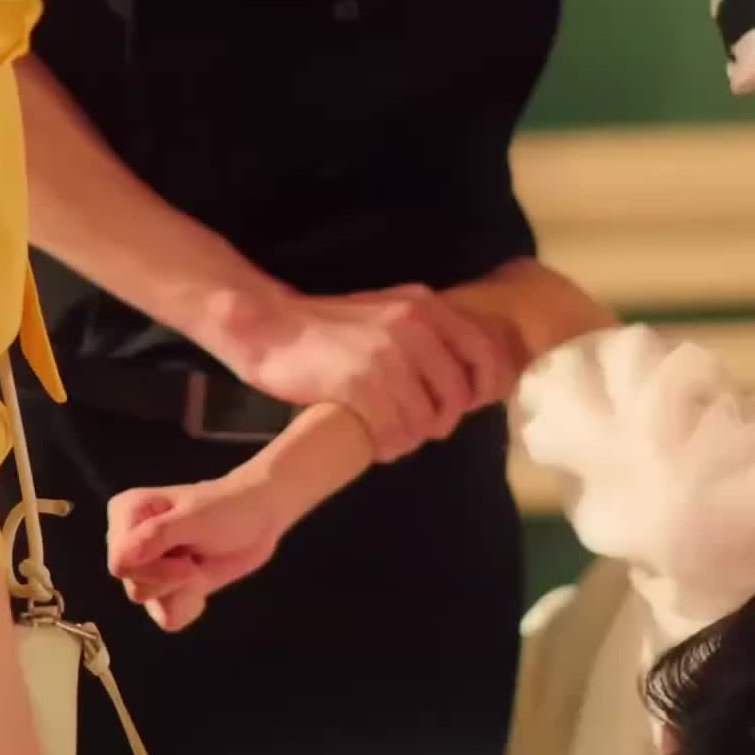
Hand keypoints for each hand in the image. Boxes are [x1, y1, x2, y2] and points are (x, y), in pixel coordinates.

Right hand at [107, 479, 281, 631]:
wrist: (258, 518)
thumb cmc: (226, 508)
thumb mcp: (194, 517)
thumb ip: (157, 535)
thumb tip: (121, 560)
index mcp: (125, 514)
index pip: (121, 564)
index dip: (156, 570)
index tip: (187, 557)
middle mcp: (128, 542)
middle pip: (135, 588)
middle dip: (174, 578)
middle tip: (196, 556)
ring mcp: (144, 568)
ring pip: (151, 604)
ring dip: (185, 589)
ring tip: (199, 564)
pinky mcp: (163, 588)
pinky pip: (167, 618)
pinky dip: (190, 605)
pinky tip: (202, 581)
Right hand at [222, 284, 518, 461]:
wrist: (270, 326)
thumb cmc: (330, 328)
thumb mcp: (389, 312)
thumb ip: (427, 335)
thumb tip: (466, 380)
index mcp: (426, 306)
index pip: (484, 353)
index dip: (481, 390)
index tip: (463, 408)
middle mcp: (413, 327)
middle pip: (456, 396)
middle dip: (439, 422)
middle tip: (417, 429)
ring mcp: (386, 355)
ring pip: (424, 420)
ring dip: (409, 438)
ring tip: (390, 437)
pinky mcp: (359, 383)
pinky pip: (392, 432)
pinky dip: (388, 447)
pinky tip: (375, 444)